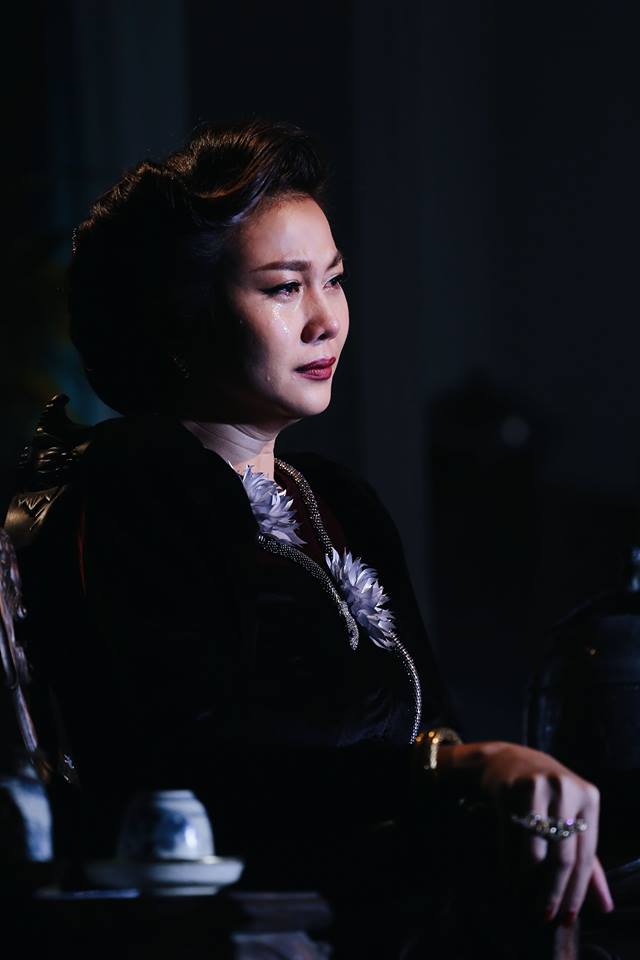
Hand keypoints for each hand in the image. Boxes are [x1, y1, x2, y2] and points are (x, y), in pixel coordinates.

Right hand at [437, 741, 614, 923]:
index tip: (568, 917)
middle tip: (544, 916)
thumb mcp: (572, 818)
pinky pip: (510, 840)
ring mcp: (536, 787)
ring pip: (535, 852)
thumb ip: (590, 861)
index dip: (578, 891)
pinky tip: (509, 880)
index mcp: (588, 797)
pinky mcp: (509, 788)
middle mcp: (565, 789)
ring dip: (528, 883)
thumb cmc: (547, 794)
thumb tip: (605, 906)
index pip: (586, 856)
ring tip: (525, 900)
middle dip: (553, 893)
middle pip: (562, 857)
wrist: (506, 759)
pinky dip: (509, 865)